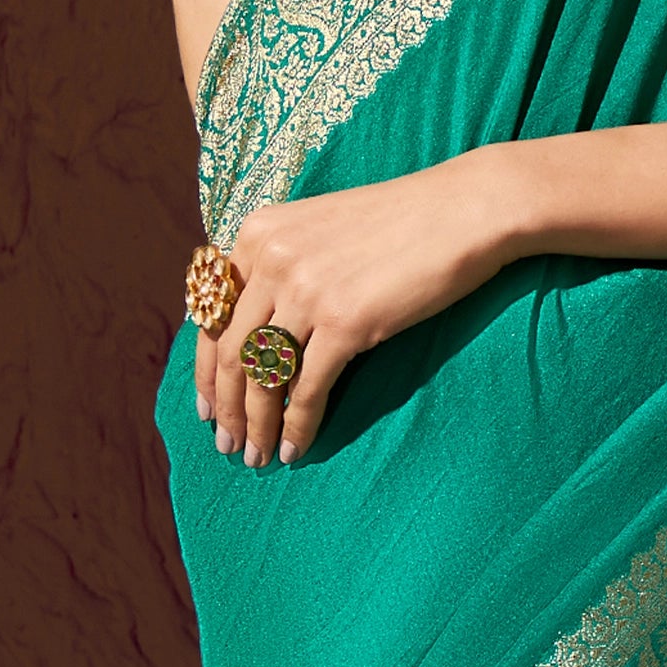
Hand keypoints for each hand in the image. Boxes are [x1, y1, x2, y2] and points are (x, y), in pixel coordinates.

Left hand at [198, 147, 527, 467]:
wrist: (461, 209)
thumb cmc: (399, 221)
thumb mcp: (319, 229)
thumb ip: (280, 265)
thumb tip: (255, 330)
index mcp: (258, 233)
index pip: (211, 316)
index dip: (205, 370)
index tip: (208, 407)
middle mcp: (271, 259)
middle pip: (229, 352)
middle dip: (226, 408)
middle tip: (229, 446)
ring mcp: (306, 290)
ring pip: (262, 377)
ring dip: (257, 426)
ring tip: (258, 457)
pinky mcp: (345, 322)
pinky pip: (307, 390)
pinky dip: (298, 426)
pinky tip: (296, 449)